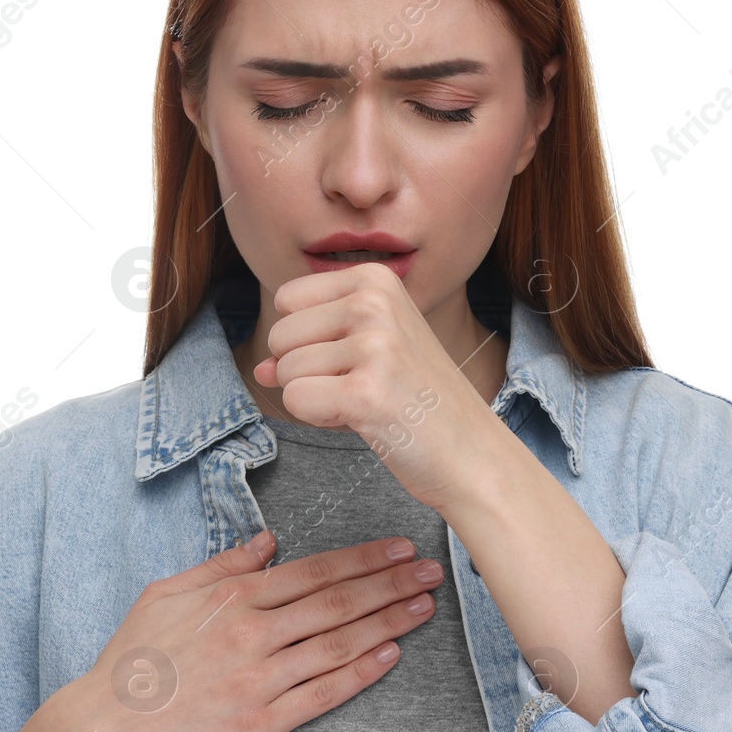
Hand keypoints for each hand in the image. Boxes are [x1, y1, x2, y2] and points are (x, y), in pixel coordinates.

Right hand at [68, 530, 444, 731]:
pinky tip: (391, 656)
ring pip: (338, 643)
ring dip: (387, 622)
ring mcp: (260, 679)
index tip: (400, 549)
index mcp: (232, 597)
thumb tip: (268, 541)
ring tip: (425, 607)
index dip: (363, 559)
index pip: (314, 572)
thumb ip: (221, 565)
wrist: (104, 728)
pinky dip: (360, 673)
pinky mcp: (261, 723)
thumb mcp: (166, 594)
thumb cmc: (132, 660)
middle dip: (391, 584)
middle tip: (433, 571)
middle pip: (337, 603)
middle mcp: (252, 633)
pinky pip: (322, 694)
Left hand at [251, 263, 497, 509]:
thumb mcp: (367, 354)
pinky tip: (365, 420)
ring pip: (285, 371)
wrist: (472, 453)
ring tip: (368, 402)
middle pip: (281, 334)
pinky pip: (296, 401)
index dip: (307, 339)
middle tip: (363, 386)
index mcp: (376, 279)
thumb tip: (259, 368)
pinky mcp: (367, 393)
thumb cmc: (417, 401)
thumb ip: (309, 349)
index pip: (287, 300)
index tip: (355, 358)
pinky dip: (320, 419)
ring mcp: (374, 345)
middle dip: (306, 370)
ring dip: (317, 398)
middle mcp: (374, 301)